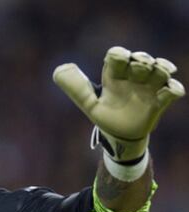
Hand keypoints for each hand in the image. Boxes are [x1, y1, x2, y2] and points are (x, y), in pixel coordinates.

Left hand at [53, 46, 185, 160]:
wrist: (120, 137)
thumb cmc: (105, 116)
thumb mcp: (89, 103)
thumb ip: (76, 88)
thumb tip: (58, 71)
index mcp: (115, 75)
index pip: (117, 57)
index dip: (119, 55)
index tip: (120, 58)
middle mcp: (133, 77)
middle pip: (140, 60)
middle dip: (142, 60)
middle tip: (140, 65)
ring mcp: (148, 88)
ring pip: (159, 71)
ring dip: (161, 68)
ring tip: (161, 71)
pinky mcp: (158, 101)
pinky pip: (170, 92)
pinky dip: (173, 89)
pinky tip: (172, 90)